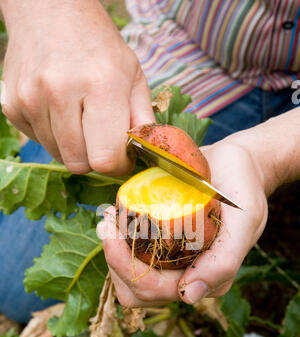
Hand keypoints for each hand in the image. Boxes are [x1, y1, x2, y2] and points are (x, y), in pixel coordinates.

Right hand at [1, 0, 153, 174]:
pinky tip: (59, 109)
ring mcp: (30, 99)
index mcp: (100, 85)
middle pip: (79, 164)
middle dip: (95, 158)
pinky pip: (40, 142)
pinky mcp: (12, 106)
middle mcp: (60, 92)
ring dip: (74, 146)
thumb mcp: (133, 75)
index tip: (122, 157)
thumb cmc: (98, 46)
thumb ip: (142, 119)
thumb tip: (146, 155)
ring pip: (59, 156)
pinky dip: (53, 135)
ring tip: (79, 116)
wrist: (49, 11)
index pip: (105, 159)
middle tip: (102, 137)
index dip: (118, 166)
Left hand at [97, 141, 267, 306]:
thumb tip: (188, 297)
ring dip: (113, 251)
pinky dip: (117, 240)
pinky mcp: (160, 248)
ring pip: (127, 279)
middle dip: (114, 260)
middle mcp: (186, 277)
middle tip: (108, 221)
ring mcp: (172, 263)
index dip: (126, 267)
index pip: (155, 290)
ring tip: (111, 217)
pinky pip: (130, 258)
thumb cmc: (243, 188)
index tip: (113, 229)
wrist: (235, 166)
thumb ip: (225, 260)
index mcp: (207, 279)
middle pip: (134, 290)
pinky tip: (116, 215)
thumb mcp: (244, 219)